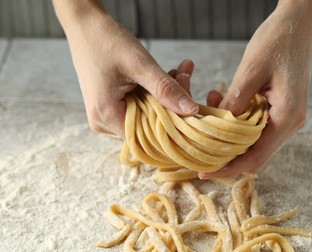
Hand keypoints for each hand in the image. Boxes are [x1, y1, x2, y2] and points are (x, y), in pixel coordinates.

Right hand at [54, 1, 197, 136]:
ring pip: (148, 113)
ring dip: (166, 93)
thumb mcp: (140, 65)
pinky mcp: (112, 105)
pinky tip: (170, 73)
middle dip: (172, 101)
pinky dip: (156, 90)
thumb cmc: (107, 41)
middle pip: (149, 124)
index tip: (189, 99)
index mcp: (106, 117)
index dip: (171, 120)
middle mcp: (104, 122)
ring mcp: (107, 114)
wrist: (86, 25)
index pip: (148, 134)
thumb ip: (165, 89)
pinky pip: (142, 104)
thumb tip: (192, 110)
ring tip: (181, 70)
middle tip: (186, 76)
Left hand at [200, 1, 311, 178]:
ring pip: (253, 140)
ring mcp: (286, 115)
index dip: (229, 168)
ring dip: (228, 133)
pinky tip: (220, 101)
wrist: (296, 23)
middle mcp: (290, 122)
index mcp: (288, 117)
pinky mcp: (279, 106)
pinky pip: (255, 124)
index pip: (256, 157)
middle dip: (226, 154)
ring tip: (207, 113)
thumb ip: (237, 100)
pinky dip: (235, 120)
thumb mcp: (252, 70)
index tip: (204, 172)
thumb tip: (219, 126)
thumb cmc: (278, 41)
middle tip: (198, 149)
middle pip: (255, 153)